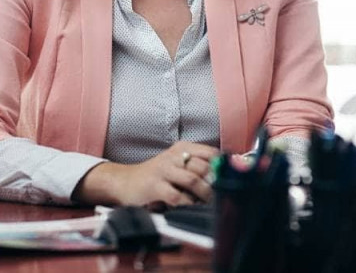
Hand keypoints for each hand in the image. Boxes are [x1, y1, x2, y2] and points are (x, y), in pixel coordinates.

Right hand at [73, 141, 218, 206]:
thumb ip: (197, 167)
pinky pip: (177, 197)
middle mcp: (172, 156)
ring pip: (193, 180)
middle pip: (204, 167)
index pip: (210, 152)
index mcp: (181, 148)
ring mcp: (163, 170)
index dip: (223, 166)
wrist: (124, 181)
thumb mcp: (176, 164)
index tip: (230, 177)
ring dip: (204, 195)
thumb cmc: (156, 175)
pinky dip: (187, 204)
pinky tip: (190, 208)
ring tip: (207, 203)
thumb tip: (225, 176)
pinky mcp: (154, 186)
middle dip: (215, 184)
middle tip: (220, 194)